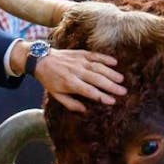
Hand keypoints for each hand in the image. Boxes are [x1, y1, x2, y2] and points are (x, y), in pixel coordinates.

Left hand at [12, 44, 126, 111]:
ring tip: (121, 80)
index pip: (89, 91)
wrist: (40, 59)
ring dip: (111, 73)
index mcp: (70, 83)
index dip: (102, 97)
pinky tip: (114, 62)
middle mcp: (76, 71)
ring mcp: (79, 61)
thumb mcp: (56, 95)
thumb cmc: (49, 79)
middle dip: (111, 86)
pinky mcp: (80, 53)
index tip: (113, 101)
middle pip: (97, 79)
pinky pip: (95, 55)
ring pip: (98, 67)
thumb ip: (70, 103)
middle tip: (123, 91)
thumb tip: (85, 110)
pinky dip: (105, 58)